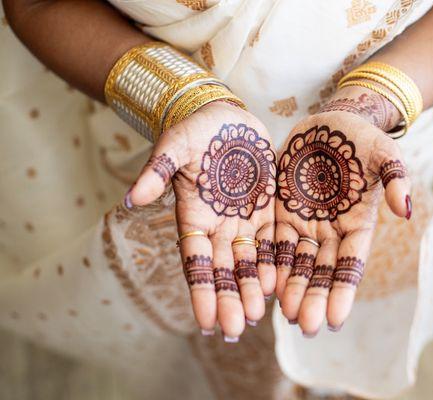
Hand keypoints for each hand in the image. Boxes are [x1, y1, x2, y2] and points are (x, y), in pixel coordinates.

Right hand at [126, 102, 276, 340]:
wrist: (223, 117)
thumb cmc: (193, 130)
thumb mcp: (173, 146)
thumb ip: (157, 172)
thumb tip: (131, 198)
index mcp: (193, 217)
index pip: (196, 262)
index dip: (201, 290)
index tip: (205, 323)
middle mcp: (218, 226)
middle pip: (224, 269)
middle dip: (229, 298)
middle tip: (238, 329)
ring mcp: (243, 219)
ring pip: (248, 261)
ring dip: (251, 288)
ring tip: (259, 316)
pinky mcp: (266, 209)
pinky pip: (271, 240)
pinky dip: (274, 261)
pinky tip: (279, 284)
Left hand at [274, 109, 411, 335]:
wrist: (332, 122)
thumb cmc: (362, 138)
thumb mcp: (384, 153)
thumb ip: (395, 179)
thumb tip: (406, 210)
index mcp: (357, 224)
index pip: (350, 264)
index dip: (342, 291)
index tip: (335, 321)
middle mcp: (330, 230)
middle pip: (321, 270)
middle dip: (314, 298)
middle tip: (304, 326)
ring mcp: (305, 222)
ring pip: (297, 262)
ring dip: (291, 288)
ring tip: (284, 315)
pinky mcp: (281, 210)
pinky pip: (275, 241)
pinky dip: (270, 262)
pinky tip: (263, 284)